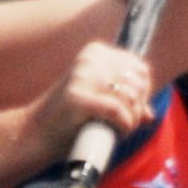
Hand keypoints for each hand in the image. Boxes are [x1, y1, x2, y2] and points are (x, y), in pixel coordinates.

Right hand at [40, 39, 155, 154]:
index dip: (143, 92)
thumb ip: (125, 102)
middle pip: (139, 83)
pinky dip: (124, 125)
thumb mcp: (99, 102)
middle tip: (126, 123)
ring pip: (131, 97)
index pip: (140, 68)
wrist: (35, 134)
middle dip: (138, 107)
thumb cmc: (70, 119)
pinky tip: (117, 132)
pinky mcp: (78, 98)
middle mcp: (90, 59)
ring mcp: (83, 77)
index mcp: (96, 52)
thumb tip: (151, 114)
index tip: (133, 109)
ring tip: (118, 129)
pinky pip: (119, 111)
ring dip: (131, 119)